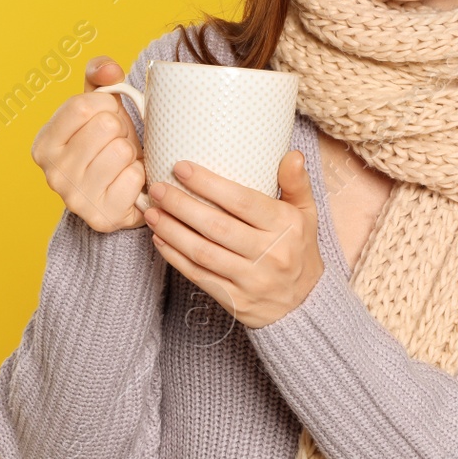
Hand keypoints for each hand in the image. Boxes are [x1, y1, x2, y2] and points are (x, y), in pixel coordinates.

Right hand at [30, 56, 147, 232]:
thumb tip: (110, 70)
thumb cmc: (108, 144)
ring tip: (121, 163)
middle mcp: (52, 173)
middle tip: (116, 144)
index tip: (107, 117)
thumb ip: (101, 76)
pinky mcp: (102, 216)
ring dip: (130, 153)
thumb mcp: (99, 106)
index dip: (106, 105)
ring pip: (122, 150)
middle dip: (120, 130)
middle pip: (105, 127)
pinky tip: (127, 182)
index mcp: (44, 143)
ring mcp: (75, 198)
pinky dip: (139, 176)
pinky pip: (135, 177)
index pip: (83, 104)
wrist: (121, 193)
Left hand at [142, 151, 324, 328]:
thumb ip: (296, 183)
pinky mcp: (236, 300)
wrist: (304, 303)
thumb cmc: (298, 249)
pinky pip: (200, 277)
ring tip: (151, 212)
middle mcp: (270, 253)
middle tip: (157, 189)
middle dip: (181, 206)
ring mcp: (251, 280)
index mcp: (285, 227)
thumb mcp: (306, 214)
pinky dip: (175, 258)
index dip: (209, 185)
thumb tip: (292, 154)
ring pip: (203, 253)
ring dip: (172, 231)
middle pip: (217, 227)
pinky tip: (159, 239)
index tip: (181, 168)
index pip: (243, 202)